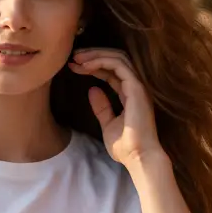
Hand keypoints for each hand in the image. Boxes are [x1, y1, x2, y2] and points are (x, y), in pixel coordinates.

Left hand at [68, 47, 162, 167]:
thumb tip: (92, 90)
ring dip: (95, 55)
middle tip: (73, 56)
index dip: (93, 66)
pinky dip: (101, 61)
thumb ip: (102, 107)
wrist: (138, 157)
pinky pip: (118, 65)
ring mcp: (137, 86)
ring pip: (118, 58)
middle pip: (115, 60)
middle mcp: (135, 86)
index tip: (74, 66)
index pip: (112, 72)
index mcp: (130, 94)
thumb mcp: (108, 124)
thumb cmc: (126, 146)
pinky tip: (85, 65)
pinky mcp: (136, 87)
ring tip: (76, 58)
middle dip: (93, 55)